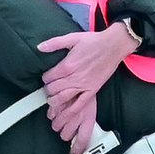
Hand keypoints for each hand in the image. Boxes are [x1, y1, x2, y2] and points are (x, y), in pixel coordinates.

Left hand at [39, 21, 137, 153]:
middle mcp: (74, 77)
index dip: (45, 78)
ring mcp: (83, 85)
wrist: (114, 45)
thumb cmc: (94, 41)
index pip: (48, 77)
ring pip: (63, 99)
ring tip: (52, 101)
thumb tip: (39, 47)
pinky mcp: (92, 90)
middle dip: (48, 90)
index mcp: (67, 65)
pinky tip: (64, 115)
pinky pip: (79, 105)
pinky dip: (70, 112)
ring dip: (54, 102)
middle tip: (49, 88)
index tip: (47, 77)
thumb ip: (54, 43)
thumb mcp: (72, 38)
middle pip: (53, 89)